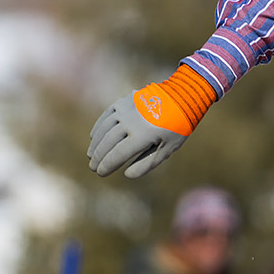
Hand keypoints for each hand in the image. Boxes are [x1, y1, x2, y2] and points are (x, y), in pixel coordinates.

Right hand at [88, 65, 215, 178]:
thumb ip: (147, 163)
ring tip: (91, 155)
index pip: (118, 154)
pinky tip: (94, 137)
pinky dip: (99, 128)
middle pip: (108, 143)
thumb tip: (127, 175)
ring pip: (104, 129)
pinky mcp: (123, 102)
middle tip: (93, 167)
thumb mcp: (167, 148)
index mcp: (143, 135)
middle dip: (98, 157)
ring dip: (96, 144)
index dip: (107, 165)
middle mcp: (131, 122)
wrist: (181, 98)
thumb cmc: (176, 127)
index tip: (100, 173)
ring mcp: (125, 110)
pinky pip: (106, 117)